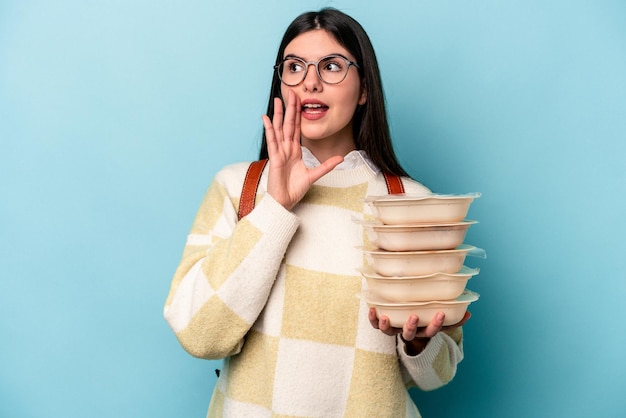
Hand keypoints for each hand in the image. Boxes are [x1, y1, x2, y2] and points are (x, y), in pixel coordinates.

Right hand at [261, 90, 342, 209]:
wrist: (284, 201)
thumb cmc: (294, 189)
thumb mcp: (314, 175)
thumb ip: (326, 166)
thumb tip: (341, 158)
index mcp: (295, 150)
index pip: (296, 128)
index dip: (298, 114)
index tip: (299, 101)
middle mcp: (286, 148)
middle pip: (288, 124)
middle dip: (289, 108)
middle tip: (290, 92)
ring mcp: (279, 152)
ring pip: (279, 128)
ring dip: (278, 114)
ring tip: (278, 99)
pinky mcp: (274, 157)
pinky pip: (272, 140)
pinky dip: (269, 129)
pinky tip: (266, 118)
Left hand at [368, 309, 470, 354]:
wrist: (407, 328)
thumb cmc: (426, 319)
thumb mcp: (439, 320)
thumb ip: (454, 318)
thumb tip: (469, 312)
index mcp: (423, 331)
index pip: (431, 330)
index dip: (436, 324)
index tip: (441, 314)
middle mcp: (409, 332)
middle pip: (409, 334)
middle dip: (411, 326)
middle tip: (414, 316)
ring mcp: (395, 330)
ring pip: (390, 333)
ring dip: (387, 326)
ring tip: (386, 318)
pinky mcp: (383, 325)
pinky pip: (375, 325)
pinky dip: (372, 319)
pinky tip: (371, 309)